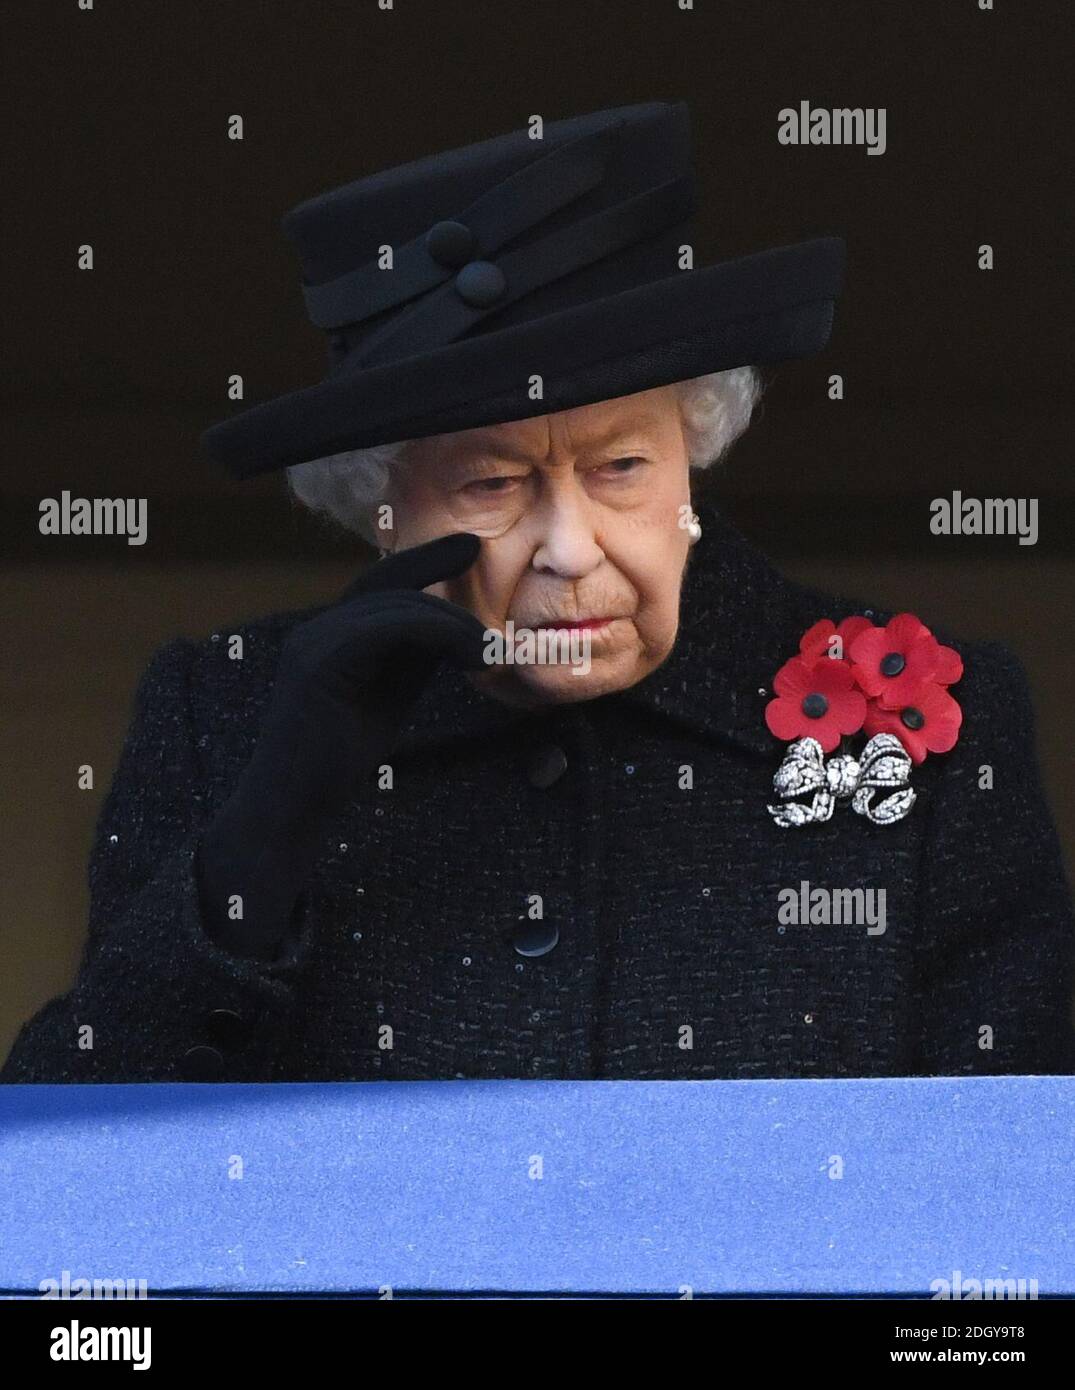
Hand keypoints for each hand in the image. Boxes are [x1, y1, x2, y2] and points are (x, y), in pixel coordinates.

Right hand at [196, 532, 487, 957]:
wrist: (289, 810)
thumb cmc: (335, 763)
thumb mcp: (388, 698)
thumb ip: (413, 659)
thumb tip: (457, 629)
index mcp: (329, 637)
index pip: (380, 584)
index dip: (425, 561)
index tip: (470, 547)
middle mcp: (315, 631)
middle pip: (388, 585)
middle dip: (440, 571)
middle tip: (490, 592)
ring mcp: (312, 644)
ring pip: (393, 606)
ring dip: (451, 623)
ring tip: (489, 651)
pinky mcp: (317, 665)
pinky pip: (383, 629)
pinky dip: (434, 634)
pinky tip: (468, 657)